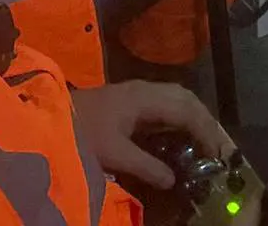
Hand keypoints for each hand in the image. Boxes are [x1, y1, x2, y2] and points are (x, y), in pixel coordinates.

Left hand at [70, 81, 230, 189]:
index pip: (187, 110)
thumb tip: (174, 180)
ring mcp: (138, 91)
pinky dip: (180, 117)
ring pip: (177, 97)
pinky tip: (181, 134)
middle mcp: (146, 89)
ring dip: (194, 117)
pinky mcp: (130, 98)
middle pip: (187, 98)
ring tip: (204, 142)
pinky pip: (166, 102)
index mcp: (145, 98)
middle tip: (216, 148)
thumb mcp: (114, 153)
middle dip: (205, 121)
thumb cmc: (82, 132)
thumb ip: (146, 166)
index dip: (206, 130)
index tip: (217, 154)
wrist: (50, 116)